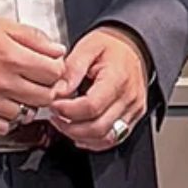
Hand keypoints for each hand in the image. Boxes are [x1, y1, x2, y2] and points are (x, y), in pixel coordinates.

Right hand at [0, 15, 68, 133]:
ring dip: (28, 105)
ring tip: (21, 92)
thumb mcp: (7, 27)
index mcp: (13, 57)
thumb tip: (58, 51)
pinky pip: (5, 126)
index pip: (54, 73)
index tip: (51, 69)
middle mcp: (2, 81)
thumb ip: (36, 39)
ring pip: (27, 115)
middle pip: (45, 97)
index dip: (56, 70)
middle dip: (46, 89)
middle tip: (38, 82)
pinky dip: (9, 119)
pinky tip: (6, 104)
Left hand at [48, 23, 152, 151]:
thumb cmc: (111, 46)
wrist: (132, 46)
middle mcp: (129, 98)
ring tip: (64, 123)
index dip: (68, 110)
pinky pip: (114, 139)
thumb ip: (71, 69)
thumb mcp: (87, 47)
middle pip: (98, 128)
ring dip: (80, 136)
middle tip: (55, 115)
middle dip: (70, 127)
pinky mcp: (133, 118)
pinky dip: (93, 141)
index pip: (92, 106)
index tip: (53, 104)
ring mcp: (133, 110)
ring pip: (106, 139)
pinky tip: (79, 131)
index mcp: (118, 78)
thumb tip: (57, 91)